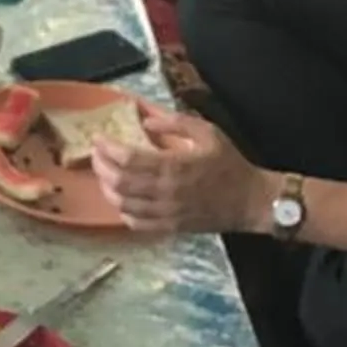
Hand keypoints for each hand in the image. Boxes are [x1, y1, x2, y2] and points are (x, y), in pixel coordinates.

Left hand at [91, 102, 266, 238]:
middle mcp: (165, 192)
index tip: (98, 138)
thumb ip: (176, 122)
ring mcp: (165, 213)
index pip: (127, 159)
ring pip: (122, 204)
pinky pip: (135, 222)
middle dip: (100, 166)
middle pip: (118, 182)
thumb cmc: (229, 164)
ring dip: (107, 188)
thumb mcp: (208, 132)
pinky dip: (122, 210)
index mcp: (174, 166)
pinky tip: (122, 199)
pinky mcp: (169, 227)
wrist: (250, 201)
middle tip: (96, 154)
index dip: (107, 148)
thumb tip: (145, 119)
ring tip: (105, 174)